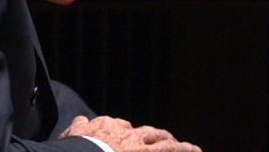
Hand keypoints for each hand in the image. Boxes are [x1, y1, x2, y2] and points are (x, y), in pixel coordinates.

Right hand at [61, 115, 201, 151]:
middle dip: (159, 137)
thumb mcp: (72, 135)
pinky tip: (196, 151)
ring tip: (193, 150)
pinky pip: (170, 150)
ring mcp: (139, 146)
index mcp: (109, 127)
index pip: (123, 128)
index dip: (129, 134)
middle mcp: (128, 134)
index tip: (134, 138)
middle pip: (149, 133)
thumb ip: (79, 127)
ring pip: (164, 142)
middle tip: (168, 142)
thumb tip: (81, 118)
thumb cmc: (75, 148)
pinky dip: (184, 150)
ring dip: (179, 147)